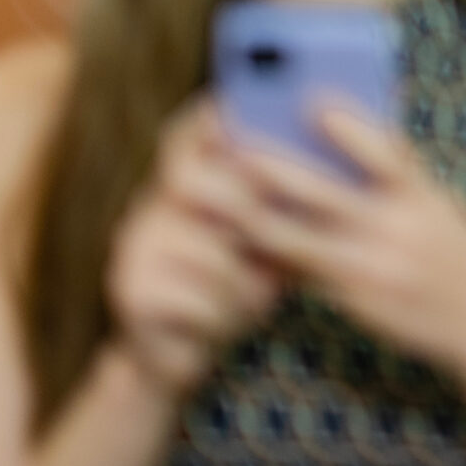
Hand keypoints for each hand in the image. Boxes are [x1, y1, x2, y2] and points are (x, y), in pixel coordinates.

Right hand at [105, 104, 282, 395]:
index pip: (186, 134)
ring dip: (242, 280)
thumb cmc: (234, 286)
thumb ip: (279, 203)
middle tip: (268, 227)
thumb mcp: (261, 241)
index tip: (233, 108)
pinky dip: (223, 313)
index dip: (209, 117)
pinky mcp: (131, 292)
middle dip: (242, 202)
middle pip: (189, 180)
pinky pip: (196, 296)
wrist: (178, 357)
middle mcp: (148, 209)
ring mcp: (134, 249)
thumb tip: (335, 164)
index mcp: (180, 186)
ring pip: (206, 249)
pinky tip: (221, 321)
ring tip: (250, 294)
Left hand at [231, 105, 465, 380]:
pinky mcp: (356, 300)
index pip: (387, 153)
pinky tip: (241, 242)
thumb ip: (403, 177)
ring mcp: (375, 267)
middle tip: (236, 148)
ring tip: (218, 198)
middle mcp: (399, 229)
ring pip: (300, 237)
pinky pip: (303, 272)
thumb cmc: (459, 254)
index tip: (313, 102)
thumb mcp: (442, 207)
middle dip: (276, 168)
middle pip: (326, 192)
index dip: (349, 127)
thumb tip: (358, 130)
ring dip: (255, 215)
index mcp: (424, 197)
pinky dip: (272, 254)